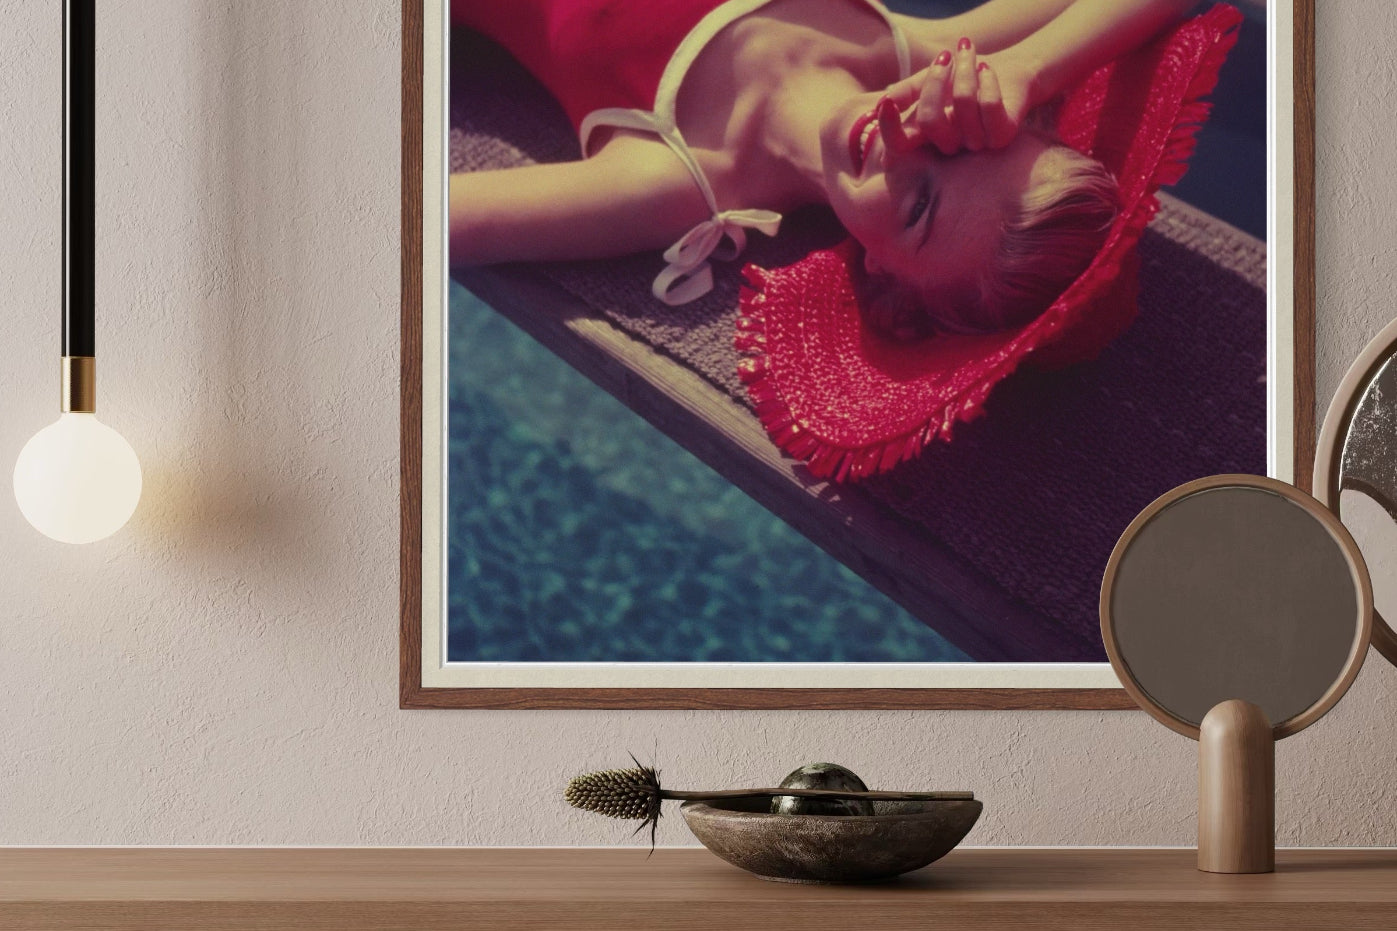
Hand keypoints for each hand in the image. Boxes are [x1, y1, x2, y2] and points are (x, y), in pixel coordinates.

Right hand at [883, 39, 1032, 154]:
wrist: (1009, 73)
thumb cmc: (964, 78)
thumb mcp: (929, 80)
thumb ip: (906, 91)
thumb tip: (884, 102)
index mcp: (927, 135)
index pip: (899, 146)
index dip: (889, 129)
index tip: (887, 103)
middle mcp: (949, 144)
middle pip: (929, 121)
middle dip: (934, 81)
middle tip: (945, 56)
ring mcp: (976, 143)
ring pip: (962, 104)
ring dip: (965, 68)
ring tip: (968, 51)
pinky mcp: (1002, 135)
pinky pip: (988, 105)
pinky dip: (987, 79)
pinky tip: (987, 70)